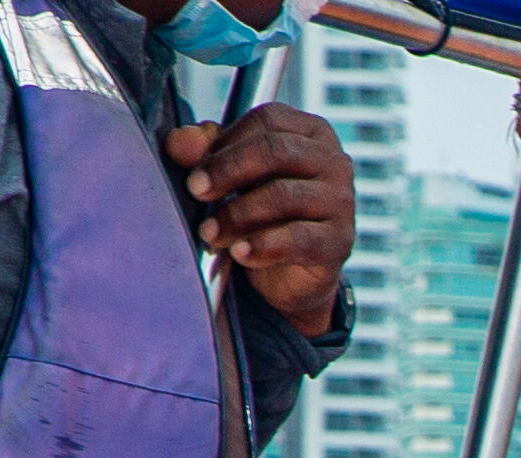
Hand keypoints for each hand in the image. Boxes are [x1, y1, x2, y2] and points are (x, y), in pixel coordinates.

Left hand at [163, 99, 356, 333]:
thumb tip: (179, 142)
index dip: (226, 141)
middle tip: (197, 191)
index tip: (195, 167)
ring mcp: (341, 202)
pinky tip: (239, 253)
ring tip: (210, 233)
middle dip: (228, 171)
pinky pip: (298, 239)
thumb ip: (206, 150)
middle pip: (276, 151)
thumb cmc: (264, 210)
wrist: (290, 273)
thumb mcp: (234, 173)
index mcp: (310, 132)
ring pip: (284, 196)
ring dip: (237, 215)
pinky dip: (262, 246)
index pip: (267, 120)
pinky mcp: (339, 242)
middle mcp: (333, 161)